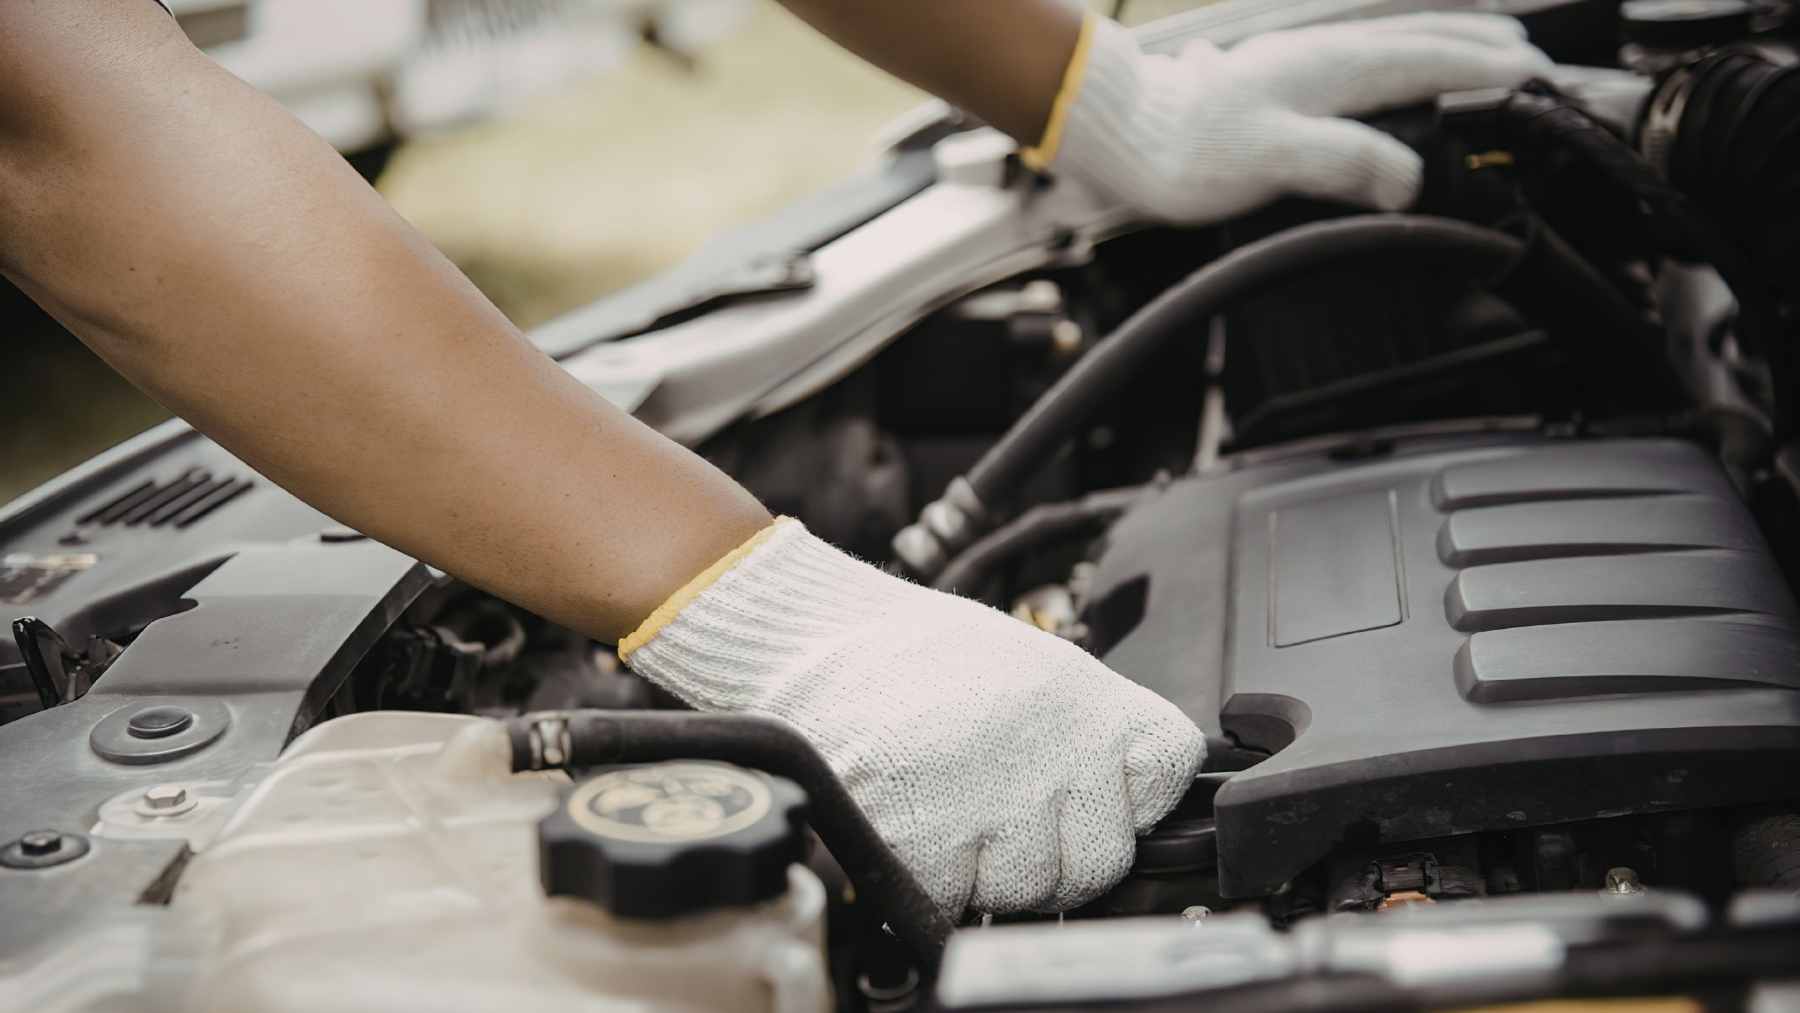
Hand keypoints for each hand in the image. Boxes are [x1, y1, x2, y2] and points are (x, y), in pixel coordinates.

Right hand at [620, 519, 1205, 915]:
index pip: (1170, 772)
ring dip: (989, 870)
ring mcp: (994, 803)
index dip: (1130, 790)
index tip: (1088, 781)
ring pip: (1030, 891)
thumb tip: (1135, 802)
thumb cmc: (918, 660)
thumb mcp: (1036, 669)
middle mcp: (1055, 752)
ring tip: (950, 805)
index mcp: (1087, 701)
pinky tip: (915, 823)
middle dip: (1053, 850)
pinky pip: (955, 904)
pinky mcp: (928, 845)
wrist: (814, 641)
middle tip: (1001, 805)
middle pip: (1100, 862)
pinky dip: (932, 881)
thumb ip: (1093, 734)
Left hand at [1047, 13, 1553, 221]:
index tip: (1539, 77)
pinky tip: (1402, 83)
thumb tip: (1408, 176)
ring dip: (1448, 50)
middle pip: (1424, 42)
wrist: (1126, 135)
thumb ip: (1343, 162)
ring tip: (1488, 58)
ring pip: (1396, 47)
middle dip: (1484, 49)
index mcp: (1333, 69)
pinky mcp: (1284, 83)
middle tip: (1534, 63)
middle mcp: (1325, 56)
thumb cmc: (1188, 151)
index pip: (1433, 59)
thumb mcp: (1271, 162)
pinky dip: (1405, 66)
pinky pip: (1367, 65)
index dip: (1491, 69)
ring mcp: (1304, 65)